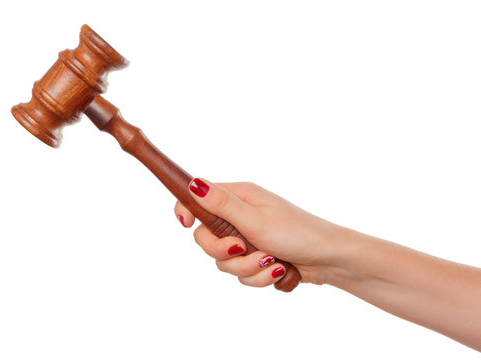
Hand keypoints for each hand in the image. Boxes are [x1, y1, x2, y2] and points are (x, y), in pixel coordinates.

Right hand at [174, 179, 345, 286]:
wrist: (330, 260)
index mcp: (240, 198)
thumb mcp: (255, 219)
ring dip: (249, 268)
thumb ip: (221, 204)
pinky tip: (280, 270)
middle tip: (243, 249)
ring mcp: (248, 238)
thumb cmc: (297, 233)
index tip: (185, 225)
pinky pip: (243, 274)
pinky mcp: (257, 258)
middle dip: (225, 252)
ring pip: (225, 261)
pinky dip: (260, 277)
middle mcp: (240, 216)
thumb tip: (192, 183)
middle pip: (207, 238)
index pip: (199, 200)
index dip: (186, 212)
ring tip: (272, 261)